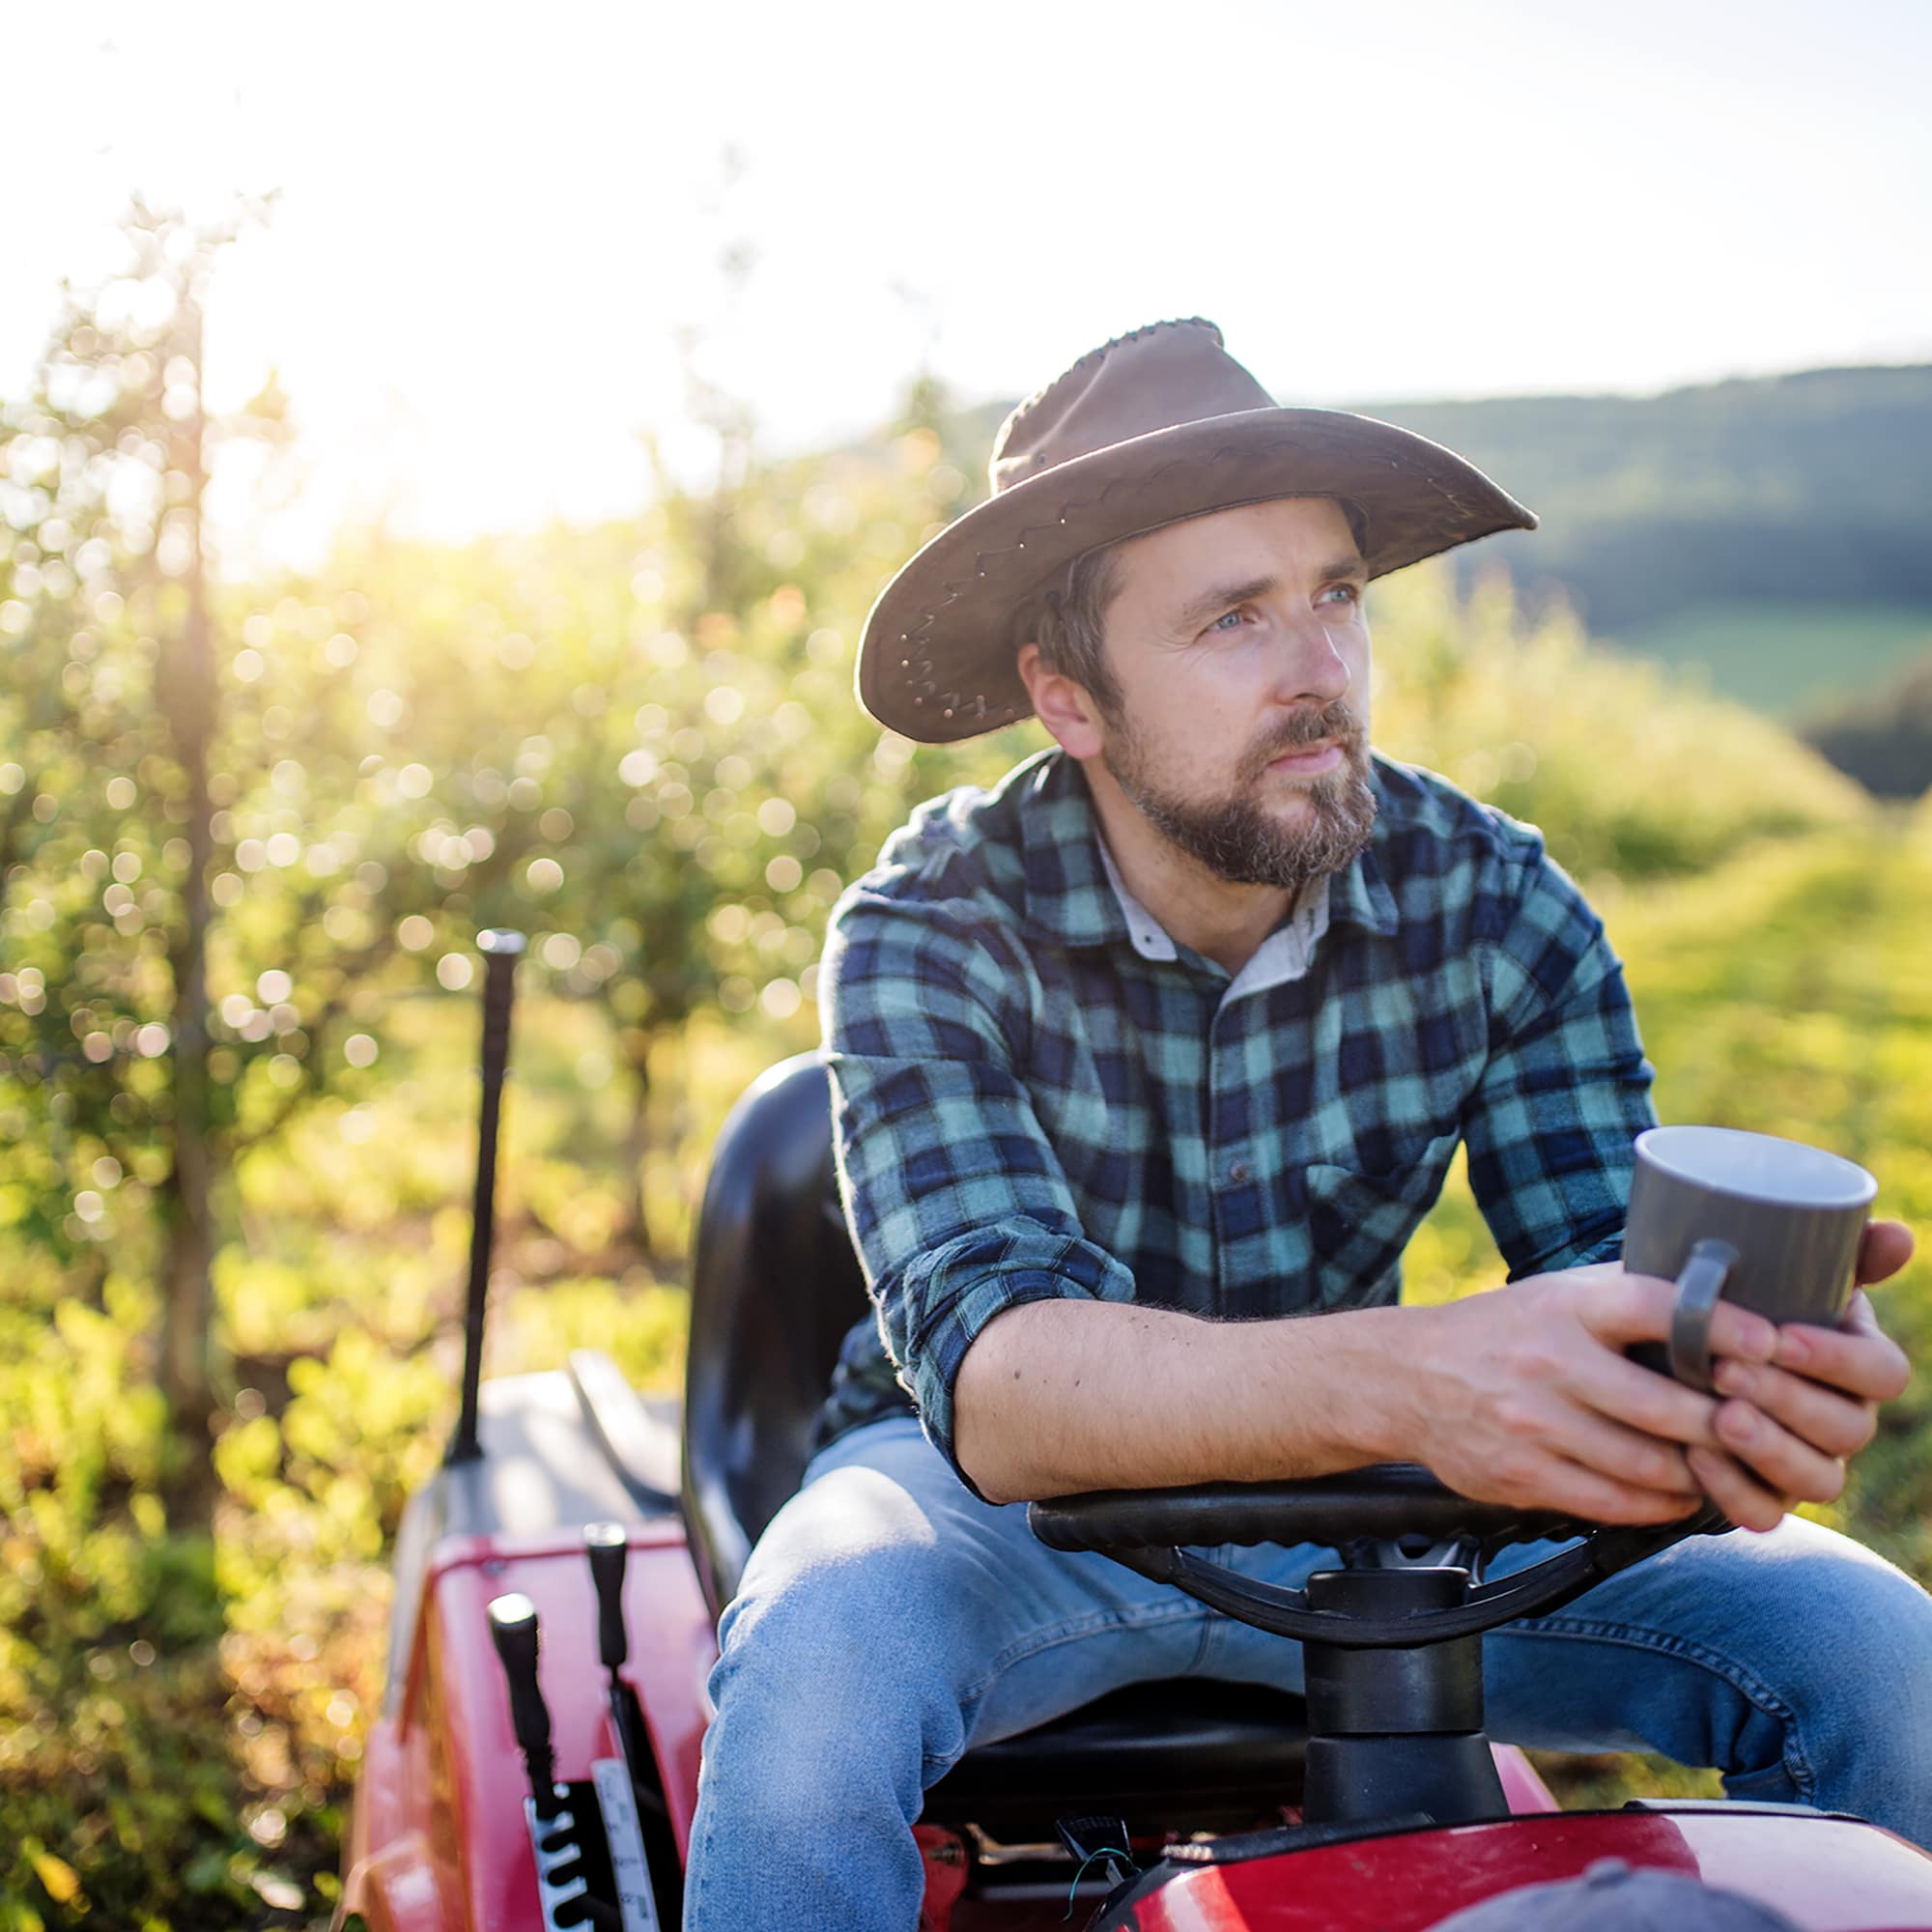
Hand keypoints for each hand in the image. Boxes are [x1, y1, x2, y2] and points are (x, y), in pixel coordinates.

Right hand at [1404, 1262, 1780, 1525]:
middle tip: (1761, 1427)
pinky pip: (1614, 1504)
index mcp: (1564, 1307)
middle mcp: (1548, 1363)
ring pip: (1647, 1465)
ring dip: (1699, 1472)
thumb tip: (1721, 1291)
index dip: (1721, 1327)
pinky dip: (1661, 1504)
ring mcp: (1533, 1425)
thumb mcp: (1554, 1293)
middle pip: (1664, 1407)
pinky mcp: (1521, 1476)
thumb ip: (1625, 1295)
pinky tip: (1679, 1491)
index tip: (1770, 1344)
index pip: (1655, 1308)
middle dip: (1726, 1424)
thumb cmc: (1502, 1332)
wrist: (1405, 1377)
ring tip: (1726, 1465)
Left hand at [1686, 1220, 1913, 1532]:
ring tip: (1719, 1416)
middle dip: (1788, 1400)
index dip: (1838, 1360)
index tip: (1782, 1338)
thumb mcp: (1781, 1266)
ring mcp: (1808, 1463)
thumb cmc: (1740, 1299)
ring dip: (1768, 1448)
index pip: (1882, 1373)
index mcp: (1859, 1362)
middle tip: (1726, 1371)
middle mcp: (1845, 1419)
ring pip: (1817, 1479)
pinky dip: (1732, 1490)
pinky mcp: (1764, 1495)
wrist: (1674, 1340)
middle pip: (1846, 1428)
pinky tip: (1695, 1456)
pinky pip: (1763, 1514)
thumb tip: (1897, 1234)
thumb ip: (1840, 1248)